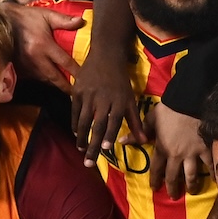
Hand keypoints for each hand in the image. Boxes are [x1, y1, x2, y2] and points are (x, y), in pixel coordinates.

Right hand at [3, 3, 83, 93]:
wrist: (2, 20)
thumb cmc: (27, 17)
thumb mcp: (47, 15)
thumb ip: (64, 20)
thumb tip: (81, 21)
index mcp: (43, 45)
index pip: (64, 62)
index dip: (76, 72)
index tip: (86, 79)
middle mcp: (34, 58)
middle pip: (54, 77)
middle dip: (66, 86)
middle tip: (77, 93)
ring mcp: (25, 64)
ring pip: (44, 79)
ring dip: (55, 84)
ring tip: (67, 89)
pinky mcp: (18, 67)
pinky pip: (34, 77)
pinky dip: (43, 80)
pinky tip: (51, 81)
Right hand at [71, 43, 148, 165]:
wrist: (106, 56)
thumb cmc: (121, 81)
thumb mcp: (131, 100)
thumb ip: (136, 121)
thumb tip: (143, 141)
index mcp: (119, 101)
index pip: (114, 122)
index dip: (109, 135)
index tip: (105, 149)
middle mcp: (103, 100)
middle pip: (97, 125)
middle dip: (92, 145)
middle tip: (89, 162)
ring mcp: (88, 95)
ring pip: (83, 120)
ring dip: (81, 137)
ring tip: (81, 150)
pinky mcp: (77, 91)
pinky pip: (74, 111)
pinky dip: (74, 124)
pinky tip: (75, 134)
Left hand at [146, 103, 211, 199]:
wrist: (189, 102)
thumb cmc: (169, 110)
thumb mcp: (150, 120)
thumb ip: (138, 133)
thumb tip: (122, 141)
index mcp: (162, 148)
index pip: (156, 169)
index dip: (155, 180)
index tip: (154, 188)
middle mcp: (176, 155)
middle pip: (173, 176)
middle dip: (172, 188)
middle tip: (173, 197)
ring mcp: (192, 153)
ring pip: (191, 175)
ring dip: (191, 185)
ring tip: (192, 192)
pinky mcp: (205, 148)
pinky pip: (210, 163)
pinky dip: (212, 172)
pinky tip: (214, 180)